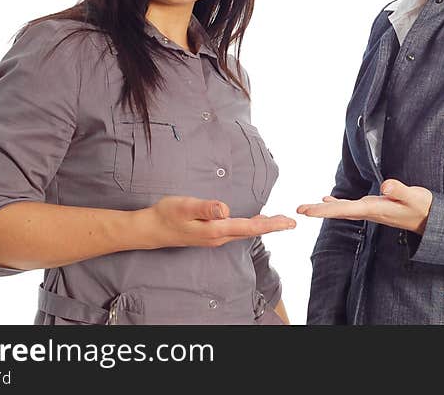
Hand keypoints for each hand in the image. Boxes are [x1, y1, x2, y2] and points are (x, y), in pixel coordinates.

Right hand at [142, 196, 295, 248]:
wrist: (152, 229)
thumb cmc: (167, 215)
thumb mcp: (185, 206)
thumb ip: (206, 208)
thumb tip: (225, 208)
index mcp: (215, 230)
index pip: (250, 227)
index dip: (271, 224)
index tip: (288, 222)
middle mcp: (218, 237)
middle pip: (251, 231)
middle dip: (272, 226)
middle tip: (291, 222)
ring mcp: (214, 238)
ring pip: (244, 232)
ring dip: (263, 226)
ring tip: (278, 221)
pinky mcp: (210, 235)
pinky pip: (236, 231)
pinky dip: (250, 226)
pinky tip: (253, 221)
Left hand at [296, 179, 432, 234]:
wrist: (430, 219)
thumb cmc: (423, 207)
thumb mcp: (415, 197)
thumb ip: (401, 190)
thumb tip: (386, 185)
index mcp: (375, 209)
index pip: (345, 209)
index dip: (325, 209)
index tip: (309, 211)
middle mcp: (369, 212)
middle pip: (338, 212)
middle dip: (319, 210)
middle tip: (299, 209)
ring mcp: (370, 211)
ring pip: (342, 210)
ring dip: (324, 208)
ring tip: (306, 207)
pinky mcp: (374, 207)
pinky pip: (349, 207)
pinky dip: (336, 203)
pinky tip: (328, 199)